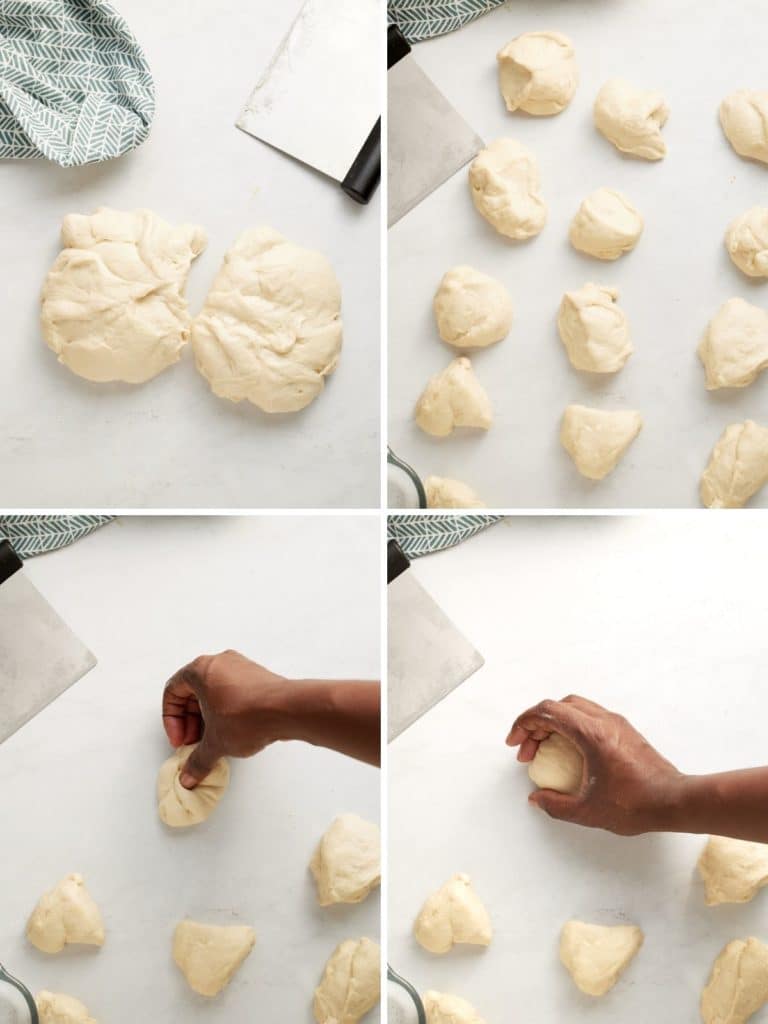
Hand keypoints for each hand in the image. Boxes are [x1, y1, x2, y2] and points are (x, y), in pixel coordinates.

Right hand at [162, 650, 289, 787]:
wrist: (287, 710)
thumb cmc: (248, 715)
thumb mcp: (216, 743)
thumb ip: (198, 760)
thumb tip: (190, 775)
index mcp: (201, 669)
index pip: (173, 691)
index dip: (172, 720)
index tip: (180, 739)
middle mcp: (220, 662)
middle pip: (192, 691)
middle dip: (190, 721)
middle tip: (194, 743)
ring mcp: (240, 667)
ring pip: (213, 692)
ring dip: (207, 717)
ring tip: (213, 741)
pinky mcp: (257, 677)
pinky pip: (232, 693)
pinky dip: (225, 711)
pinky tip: (232, 733)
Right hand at [507, 695, 683, 835]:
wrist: (674, 801)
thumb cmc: (637, 804)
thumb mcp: (588, 811)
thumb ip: (556, 805)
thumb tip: (538, 799)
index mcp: (592, 734)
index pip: (548, 712)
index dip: (524, 724)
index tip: (515, 741)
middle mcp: (604, 721)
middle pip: (559, 705)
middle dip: (536, 724)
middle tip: (527, 750)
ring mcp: (616, 723)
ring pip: (575, 707)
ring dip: (554, 722)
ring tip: (544, 748)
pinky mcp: (624, 730)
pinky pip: (589, 716)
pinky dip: (571, 725)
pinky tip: (568, 750)